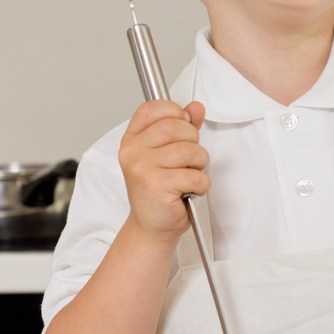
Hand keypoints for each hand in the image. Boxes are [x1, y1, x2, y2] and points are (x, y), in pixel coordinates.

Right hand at [118, 100, 209, 242]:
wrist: (151, 226)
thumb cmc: (159, 190)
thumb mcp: (168, 153)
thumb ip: (182, 127)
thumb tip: (195, 107)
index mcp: (132, 140)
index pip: (152, 109)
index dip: (174, 112)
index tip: (183, 125)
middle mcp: (132, 152)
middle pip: (175, 127)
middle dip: (194, 141)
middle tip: (191, 158)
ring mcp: (142, 169)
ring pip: (189, 150)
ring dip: (200, 163)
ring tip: (191, 174)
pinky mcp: (156, 187)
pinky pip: (194, 176)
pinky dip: (202, 184)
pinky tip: (191, 190)